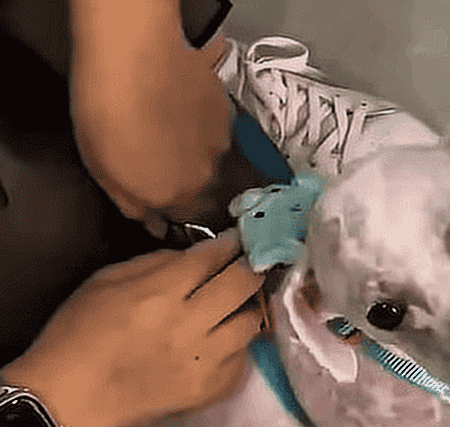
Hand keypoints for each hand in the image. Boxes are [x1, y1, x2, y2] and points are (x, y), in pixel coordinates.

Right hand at [2, 233, 270, 426]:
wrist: (73, 396)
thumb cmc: (81, 332)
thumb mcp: (107, 279)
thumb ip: (155, 263)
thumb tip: (195, 256)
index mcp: (159, 294)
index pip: (211, 258)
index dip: (231, 243)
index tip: (242, 238)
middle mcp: (189, 327)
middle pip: (241, 286)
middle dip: (252, 268)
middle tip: (254, 263)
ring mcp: (204, 362)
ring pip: (250, 325)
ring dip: (248, 309)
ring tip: (237, 305)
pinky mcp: (209, 391)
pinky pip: (241, 361)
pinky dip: (237, 347)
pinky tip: (222, 342)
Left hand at [69, 26, 231, 227]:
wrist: (133, 58)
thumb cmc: (107, 113)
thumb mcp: (103, 171)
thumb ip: (131, 203)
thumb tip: (150, 222)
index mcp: (172, 197)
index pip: (181, 217)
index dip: (168, 204)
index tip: (157, 191)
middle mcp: (203, 177)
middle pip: (198, 186)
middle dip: (182, 175)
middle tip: (158, 151)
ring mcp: (218, 143)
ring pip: (207, 154)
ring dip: (192, 145)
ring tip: (166, 121)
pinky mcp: (224, 110)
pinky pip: (213, 122)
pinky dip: (199, 116)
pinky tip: (178, 99)